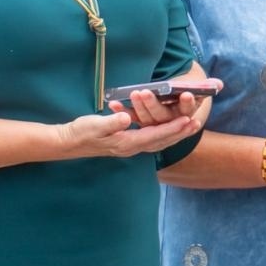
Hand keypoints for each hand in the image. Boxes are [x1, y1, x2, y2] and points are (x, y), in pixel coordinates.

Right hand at [60, 88, 207, 157]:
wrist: (69, 143)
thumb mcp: (94, 125)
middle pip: (162, 141)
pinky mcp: (128, 143)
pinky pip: (152, 139)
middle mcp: (132, 147)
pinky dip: (165, 134)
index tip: (187, 120)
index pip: (154, 135)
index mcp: (126, 143)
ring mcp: (131, 147)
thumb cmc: (81, 132)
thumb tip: (126, 118)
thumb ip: (111, 122)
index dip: (172, 128)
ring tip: (191, 125)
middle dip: (180, 132)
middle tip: (197, 123)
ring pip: (159, 141)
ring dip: (176, 134)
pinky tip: (173, 128)